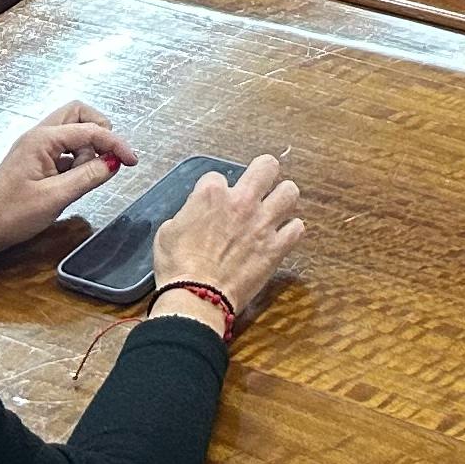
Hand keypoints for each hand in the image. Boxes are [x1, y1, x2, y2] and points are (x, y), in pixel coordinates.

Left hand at [0, 101, 135, 256]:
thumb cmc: (10, 215)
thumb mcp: (56, 198)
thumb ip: (88, 177)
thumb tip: (113, 163)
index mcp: (42, 140)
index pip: (90, 130)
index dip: (115, 144)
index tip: (132, 161)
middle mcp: (39, 136)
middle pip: (79, 113)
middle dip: (100, 130)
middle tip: (110, 156)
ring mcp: (36, 146)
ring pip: (72, 129)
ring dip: (88, 145)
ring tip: (89, 173)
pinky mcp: (35, 159)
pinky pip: (64, 147)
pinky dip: (77, 157)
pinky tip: (77, 179)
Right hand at [152, 152, 305, 314]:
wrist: (196, 297)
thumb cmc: (177, 267)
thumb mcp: (168, 231)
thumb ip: (188, 214)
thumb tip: (195, 216)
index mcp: (212, 194)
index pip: (218, 176)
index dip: (216, 190)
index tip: (214, 203)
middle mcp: (242, 202)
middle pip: (267, 167)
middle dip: (264, 172)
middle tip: (260, 183)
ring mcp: (262, 223)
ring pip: (289, 192)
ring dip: (282, 198)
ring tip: (275, 206)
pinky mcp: (276, 247)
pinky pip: (296, 228)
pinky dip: (290, 231)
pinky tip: (281, 236)